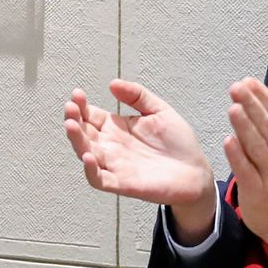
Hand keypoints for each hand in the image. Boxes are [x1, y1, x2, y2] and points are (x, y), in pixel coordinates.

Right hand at [64, 79, 217, 241]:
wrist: (196, 172)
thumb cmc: (178, 143)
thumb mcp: (159, 111)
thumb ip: (138, 96)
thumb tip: (113, 83)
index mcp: (117, 128)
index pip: (90, 116)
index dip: (81, 105)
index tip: (77, 94)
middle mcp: (111, 146)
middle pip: (83, 133)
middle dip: (73, 120)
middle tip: (71, 107)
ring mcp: (115, 165)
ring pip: (85, 154)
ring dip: (76, 141)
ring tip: (71, 125)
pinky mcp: (122, 184)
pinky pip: (99, 179)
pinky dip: (90, 170)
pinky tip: (88, 157)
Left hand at [223, 77, 267, 254]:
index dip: (264, 97)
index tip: (248, 81)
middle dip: (253, 106)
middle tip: (237, 88)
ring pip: (259, 147)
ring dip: (246, 128)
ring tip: (233, 109)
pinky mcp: (257, 191)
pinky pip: (247, 172)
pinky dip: (238, 157)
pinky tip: (228, 141)